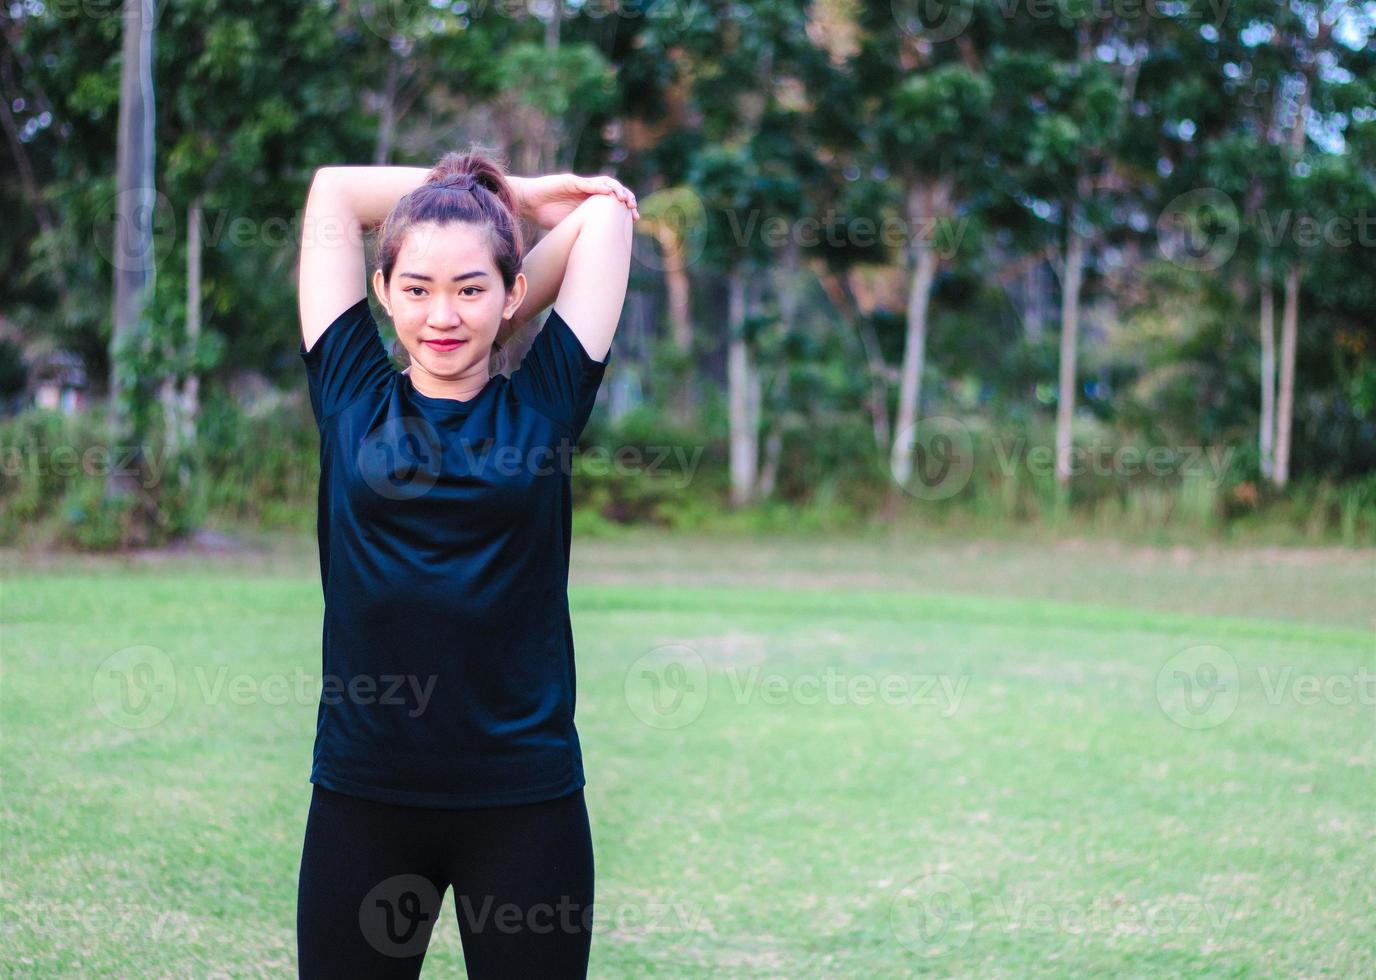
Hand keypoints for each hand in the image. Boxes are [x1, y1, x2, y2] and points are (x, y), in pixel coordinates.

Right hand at [512, 173, 639, 228]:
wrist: (528, 203)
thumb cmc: (545, 216)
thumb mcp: (571, 226)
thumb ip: (584, 230)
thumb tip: (598, 250)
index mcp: (590, 202)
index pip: (613, 202)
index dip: (625, 209)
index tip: (635, 220)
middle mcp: (587, 191)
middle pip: (613, 191)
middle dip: (626, 198)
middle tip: (634, 210)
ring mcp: (580, 185)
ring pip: (604, 184)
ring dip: (617, 190)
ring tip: (625, 200)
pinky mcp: (570, 182)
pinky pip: (587, 183)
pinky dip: (599, 187)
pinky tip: (609, 193)